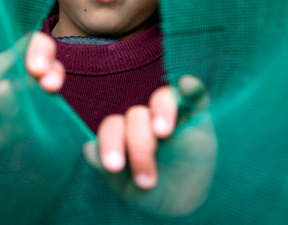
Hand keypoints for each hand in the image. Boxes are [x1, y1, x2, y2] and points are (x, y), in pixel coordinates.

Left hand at [84, 75, 216, 215]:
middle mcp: (146, 119)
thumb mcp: (127, 187)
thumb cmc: (151, 192)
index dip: (110, 143)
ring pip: (161, 100)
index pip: (113, 126)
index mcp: (124, 132)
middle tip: (146, 180)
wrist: (184, 203)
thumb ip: (108, 168)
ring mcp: (172, 115)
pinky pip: (196, 96)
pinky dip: (193, 89)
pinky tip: (187, 85)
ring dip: (161, 113)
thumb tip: (89, 148)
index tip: (114, 167)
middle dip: (139, 147)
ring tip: (162, 133)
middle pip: (135, 116)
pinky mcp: (198, 116)